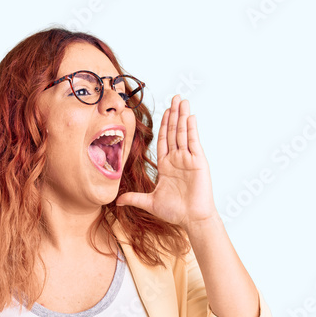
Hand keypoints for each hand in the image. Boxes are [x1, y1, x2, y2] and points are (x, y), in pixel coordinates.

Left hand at [115, 95, 216, 228]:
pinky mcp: (198, 162)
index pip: (164, 140)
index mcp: (167, 165)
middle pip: (175, 131)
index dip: (164, 124)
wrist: (192, 219)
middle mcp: (178, 159)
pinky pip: (193, 141)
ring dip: (182, 116)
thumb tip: (117, 201)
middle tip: (175, 97)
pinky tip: (190, 116)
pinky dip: (191, 128)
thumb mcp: (150, 202)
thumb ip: (134, 198)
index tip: (164, 110)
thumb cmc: (175, 212)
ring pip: (184, 133)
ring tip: (182, 100)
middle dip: (174, 114)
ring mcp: (189, 159)